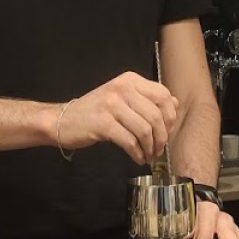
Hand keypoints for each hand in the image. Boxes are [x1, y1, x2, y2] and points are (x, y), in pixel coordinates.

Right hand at [57, 71, 178, 164]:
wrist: (63, 120)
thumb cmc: (95, 112)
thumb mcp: (123, 99)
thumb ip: (148, 99)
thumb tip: (174, 103)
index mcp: (130, 80)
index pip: (163, 95)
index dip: (170, 116)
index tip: (167, 131)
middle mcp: (122, 88)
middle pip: (156, 115)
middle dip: (162, 137)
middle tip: (158, 149)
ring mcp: (111, 105)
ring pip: (145, 129)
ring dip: (150, 148)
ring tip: (148, 155)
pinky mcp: (103, 123)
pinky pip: (130, 141)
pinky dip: (137, 153)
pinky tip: (137, 158)